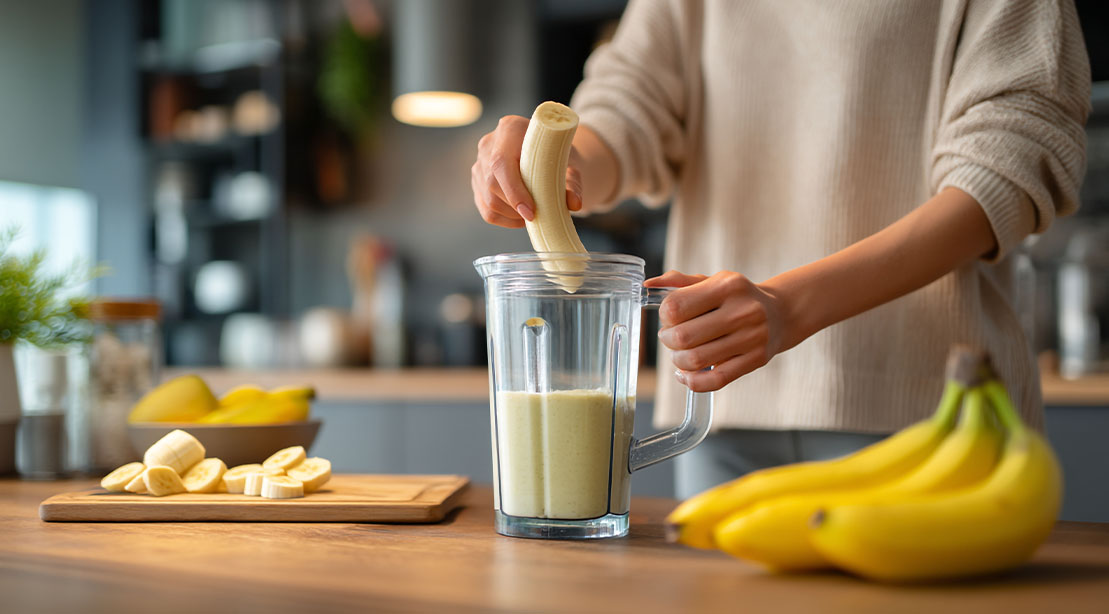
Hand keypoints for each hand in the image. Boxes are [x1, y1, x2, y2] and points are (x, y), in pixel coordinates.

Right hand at [472, 115, 582, 227]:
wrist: (547, 153)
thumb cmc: (558, 156)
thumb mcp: (569, 164)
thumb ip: (572, 182)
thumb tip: (574, 203)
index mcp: (510, 129)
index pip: (501, 163)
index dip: (514, 191)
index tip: (531, 212)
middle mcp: (489, 143)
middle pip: (491, 183)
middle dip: (514, 207)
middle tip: (537, 216)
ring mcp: (479, 162)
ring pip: (487, 199)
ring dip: (510, 215)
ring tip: (532, 216)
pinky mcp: (477, 180)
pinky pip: (485, 208)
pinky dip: (503, 219)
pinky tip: (520, 219)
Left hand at [646, 270, 785, 391]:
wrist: (780, 313)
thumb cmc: (737, 298)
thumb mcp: (712, 281)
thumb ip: (679, 283)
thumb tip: (648, 284)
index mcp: (727, 286)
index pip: (676, 306)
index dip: (664, 316)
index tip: (669, 318)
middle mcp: (742, 311)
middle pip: (683, 337)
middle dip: (668, 340)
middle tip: (672, 338)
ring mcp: (751, 338)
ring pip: (695, 360)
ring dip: (678, 361)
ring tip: (681, 354)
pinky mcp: (755, 360)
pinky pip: (714, 381)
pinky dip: (692, 381)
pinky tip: (687, 374)